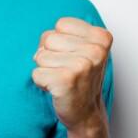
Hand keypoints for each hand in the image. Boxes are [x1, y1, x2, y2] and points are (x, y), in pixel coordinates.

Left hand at [31, 16, 112, 131]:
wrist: (87, 113)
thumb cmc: (80, 78)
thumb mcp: (81, 48)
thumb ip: (63, 34)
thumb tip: (41, 46)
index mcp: (101, 37)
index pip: (61, 24)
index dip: (60, 41)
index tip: (73, 56)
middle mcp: (95, 50)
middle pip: (49, 38)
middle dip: (50, 55)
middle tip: (66, 70)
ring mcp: (82, 66)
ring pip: (40, 56)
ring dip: (46, 69)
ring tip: (62, 79)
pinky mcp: (66, 81)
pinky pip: (36, 74)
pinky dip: (42, 83)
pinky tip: (57, 89)